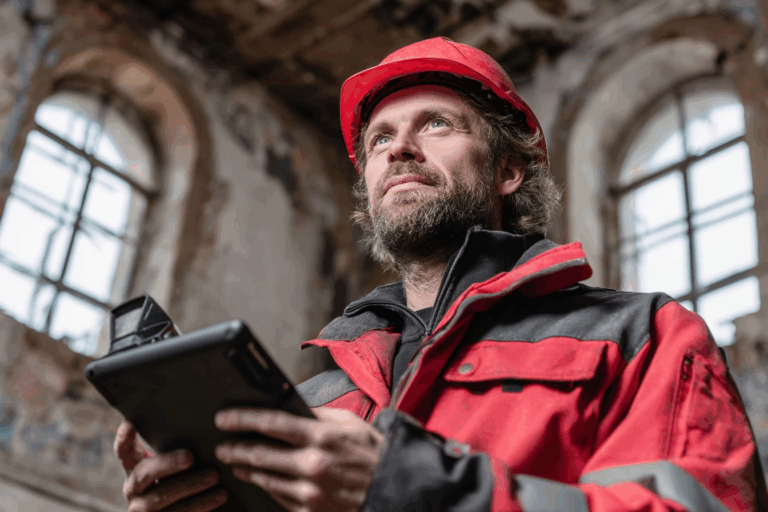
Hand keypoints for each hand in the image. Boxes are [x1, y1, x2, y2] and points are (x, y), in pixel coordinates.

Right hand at [114, 421, 227, 511]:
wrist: (181, 510)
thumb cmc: (181, 485)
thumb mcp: (172, 468)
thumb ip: (173, 451)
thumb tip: (194, 424)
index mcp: (135, 472)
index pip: (124, 452)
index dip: (124, 439)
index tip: (131, 424)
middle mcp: (134, 491)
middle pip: (143, 474)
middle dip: (167, 464)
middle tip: (190, 456)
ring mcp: (142, 511)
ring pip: (159, 498)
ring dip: (189, 485)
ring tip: (213, 476)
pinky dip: (201, 505)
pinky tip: (219, 496)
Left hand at [214, 407, 384, 511]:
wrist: (394, 487)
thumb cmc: (371, 451)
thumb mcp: (347, 423)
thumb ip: (315, 415)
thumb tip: (287, 404)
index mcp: (321, 436)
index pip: (271, 423)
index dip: (242, 419)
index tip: (223, 419)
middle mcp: (312, 464)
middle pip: (259, 454)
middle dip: (235, 448)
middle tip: (222, 445)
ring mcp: (310, 492)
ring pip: (264, 478)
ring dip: (245, 469)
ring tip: (235, 462)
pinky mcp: (310, 511)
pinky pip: (278, 498)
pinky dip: (266, 487)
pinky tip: (260, 480)